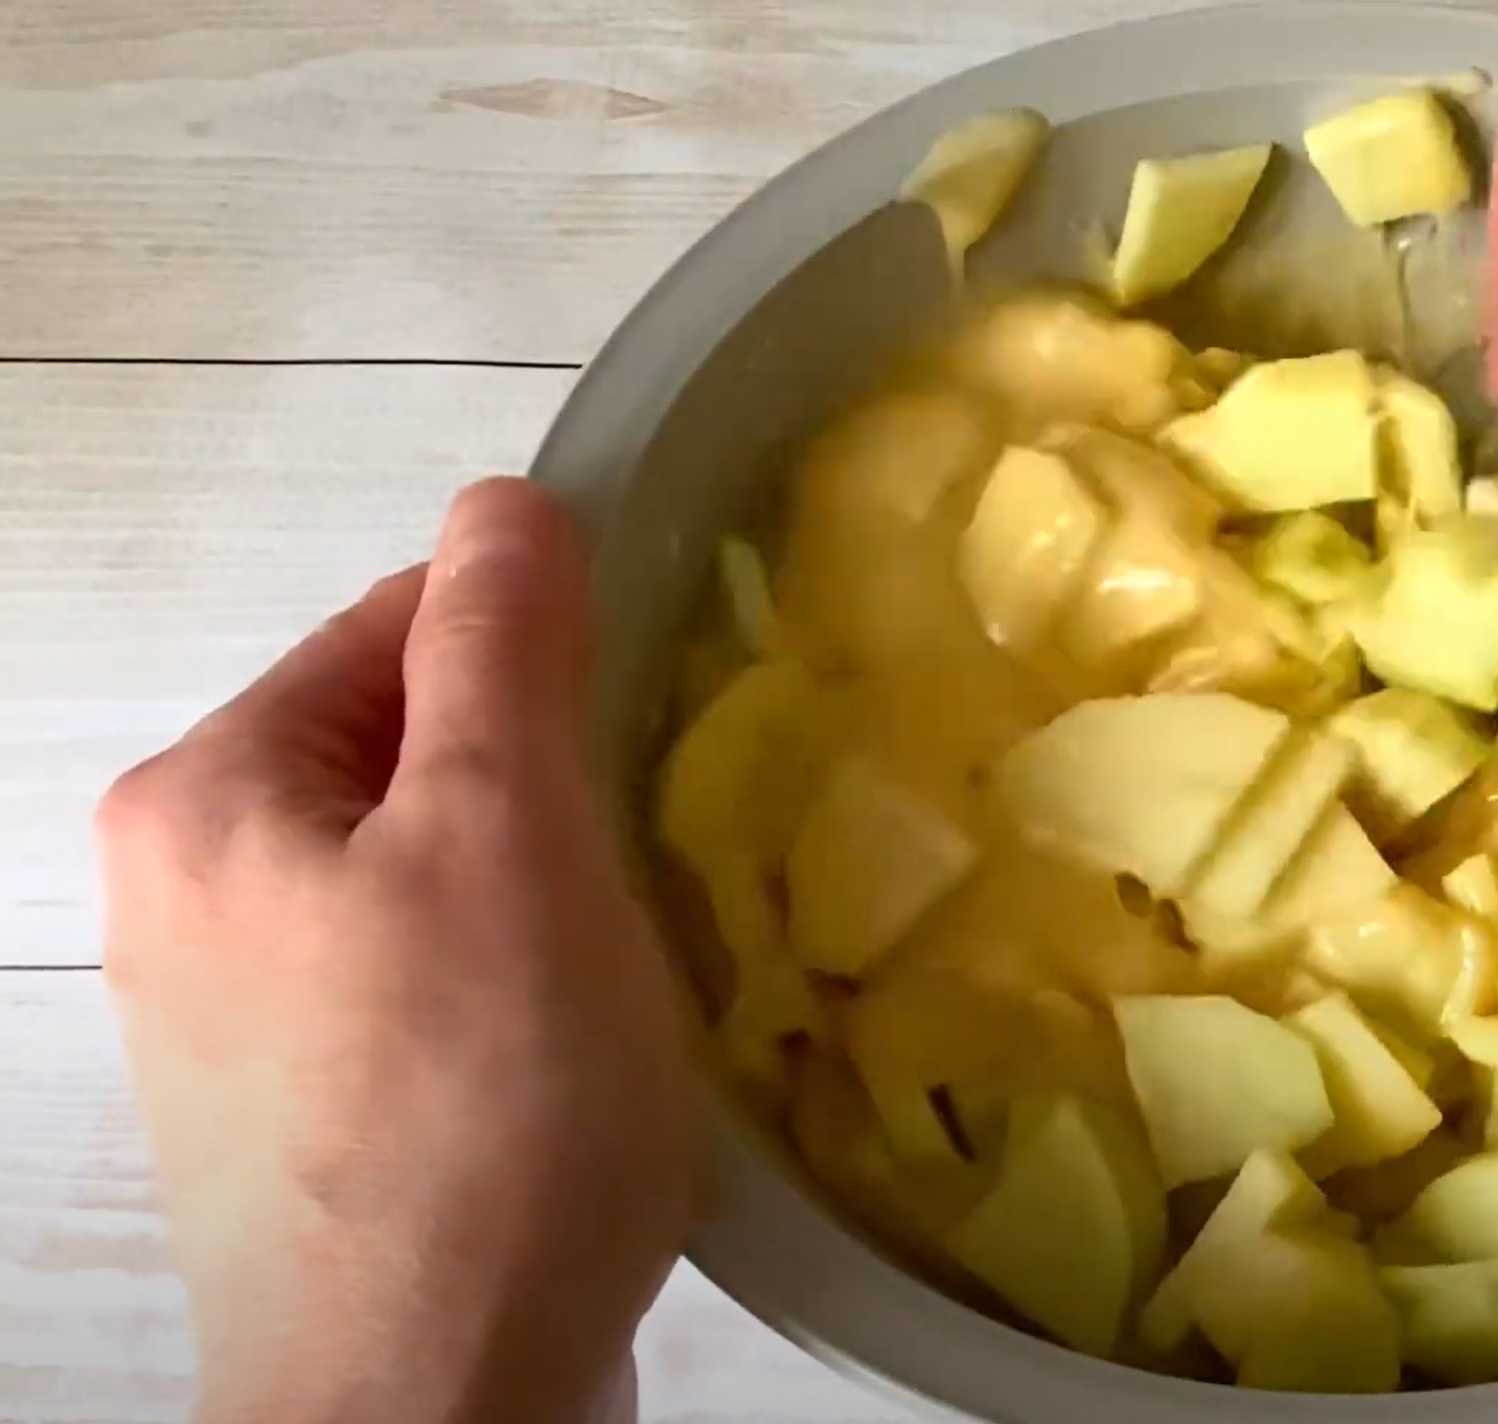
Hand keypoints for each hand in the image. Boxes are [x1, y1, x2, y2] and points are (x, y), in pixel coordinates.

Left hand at [96, 479, 697, 1423]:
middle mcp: (185, 894)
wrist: (432, 1403)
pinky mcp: (300, 1120)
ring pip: (436, 882)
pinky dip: (515, 1003)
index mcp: (208, 796)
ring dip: (547, 905)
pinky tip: (574, 1073)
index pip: (400, 627)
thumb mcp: (509, 833)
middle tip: (639, 881)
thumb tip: (508, 499)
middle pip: (417, 760)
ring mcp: (234, 1020)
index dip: (543, 665)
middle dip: (547, 798)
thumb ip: (503, 646)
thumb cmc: (483, 1106)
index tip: (646, 743)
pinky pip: (428, 994)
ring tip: (618, 989)